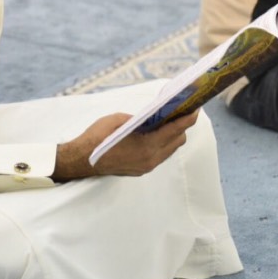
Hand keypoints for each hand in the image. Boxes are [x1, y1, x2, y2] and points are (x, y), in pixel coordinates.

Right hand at [53, 111, 198, 179]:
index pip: (175, 130)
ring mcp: (147, 166)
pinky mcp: (141, 169)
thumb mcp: (119, 119)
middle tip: (181, 111)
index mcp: (147, 145)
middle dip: (182, 126)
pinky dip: (162, 143)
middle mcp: (151, 159)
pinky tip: (156, 133)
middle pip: (178, 141)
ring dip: (173, 136)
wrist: (82, 159)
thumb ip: (140, 119)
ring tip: (170, 121)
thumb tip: (153, 117)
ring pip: (170, 150)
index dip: (188, 118)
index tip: (195, 108)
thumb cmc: (98, 136)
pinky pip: (160, 155)